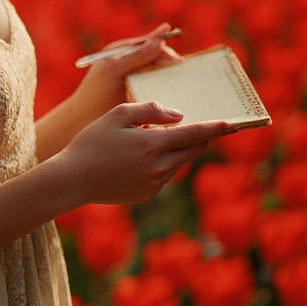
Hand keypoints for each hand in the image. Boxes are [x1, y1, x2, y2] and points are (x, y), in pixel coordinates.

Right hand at [62, 100, 230, 205]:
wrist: (72, 179)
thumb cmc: (92, 142)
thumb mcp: (117, 115)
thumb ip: (150, 110)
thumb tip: (177, 116)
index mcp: (153, 144)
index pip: (195, 134)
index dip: (216, 128)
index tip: (233, 123)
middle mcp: (159, 167)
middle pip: (193, 150)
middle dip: (199, 137)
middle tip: (194, 126)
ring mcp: (155, 184)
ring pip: (178, 162)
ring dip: (174, 150)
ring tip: (145, 141)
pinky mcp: (147, 195)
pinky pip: (163, 175)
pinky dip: (159, 163)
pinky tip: (134, 159)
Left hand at [71, 23, 180, 117]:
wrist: (82, 121)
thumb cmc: (95, 93)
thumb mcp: (115, 70)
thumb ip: (136, 55)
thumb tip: (162, 39)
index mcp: (123, 51)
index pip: (152, 45)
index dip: (166, 53)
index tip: (178, 64)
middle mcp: (131, 62)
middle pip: (160, 60)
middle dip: (173, 68)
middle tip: (186, 80)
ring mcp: (136, 79)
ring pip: (161, 75)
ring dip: (172, 81)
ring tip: (185, 90)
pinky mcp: (139, 96)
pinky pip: (159, 90)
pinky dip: (167, 94)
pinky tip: (176, 102)